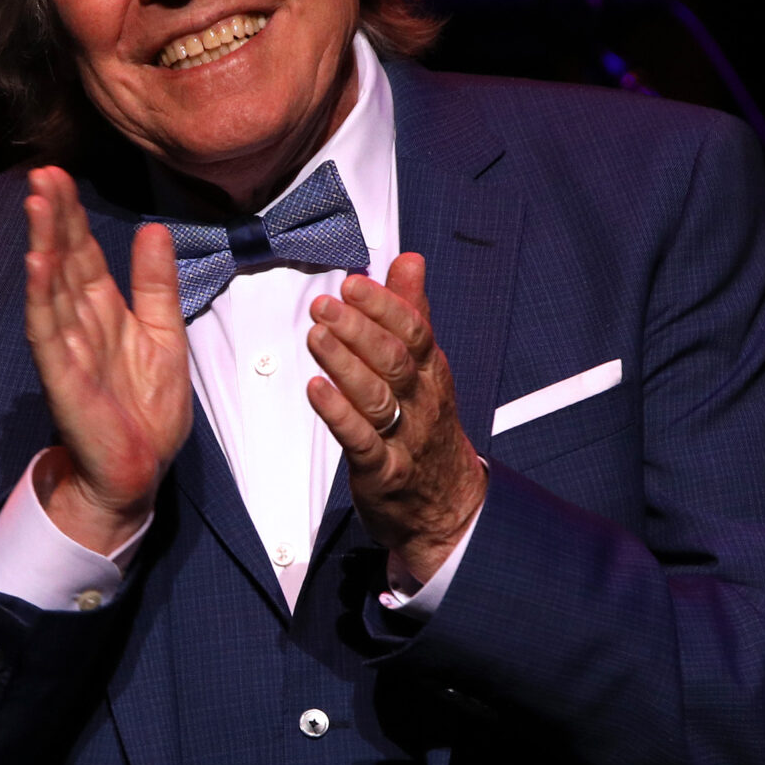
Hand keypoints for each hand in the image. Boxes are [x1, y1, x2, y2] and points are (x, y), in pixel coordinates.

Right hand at [21, 166, 191, 552]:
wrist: (140, 472)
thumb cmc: (146, 411)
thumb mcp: (165, 335)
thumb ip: (156, 285)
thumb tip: (154, 229)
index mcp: (104, 312)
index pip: (82, 253)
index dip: (70, 214)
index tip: (59, 173)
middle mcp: (79, 324)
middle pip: (62, 260)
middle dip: (52, 216)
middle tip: (41, 172)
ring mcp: (67, 349)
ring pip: (50, 287)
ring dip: (42, 243)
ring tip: (36, 203)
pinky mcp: (63, 378)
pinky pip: (48, 332)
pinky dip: (41, 297)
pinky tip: (36, 265)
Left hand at [305, 254, 486, 588]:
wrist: (448, 504)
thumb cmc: (428, 425)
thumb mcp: (426, 364)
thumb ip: (412, 310)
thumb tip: (409, 259)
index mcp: (430, 371)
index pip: (413, 331)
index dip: (383, 306)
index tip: (353, 283)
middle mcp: (421, 401)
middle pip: (394, 359)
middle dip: (358, 328)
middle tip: (324, 304)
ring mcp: (403, 437)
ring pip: (376, 396)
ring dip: (345, 364)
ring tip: (316, 337)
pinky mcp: (383, 471)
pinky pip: (362, 441)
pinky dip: (339, 414)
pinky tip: (316, 391)